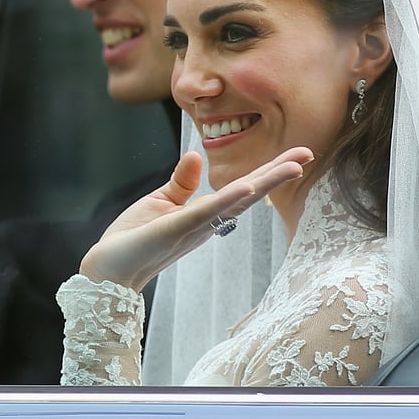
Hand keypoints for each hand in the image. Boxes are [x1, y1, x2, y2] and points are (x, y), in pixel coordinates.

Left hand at [79, 147, 313, 292]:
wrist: (109, 266)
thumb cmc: (135, 236)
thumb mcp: (161, 201)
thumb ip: (182, 182)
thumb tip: (195, 154)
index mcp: (207, 213)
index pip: (244, 187)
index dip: (270, 170)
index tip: (299, 154)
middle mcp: (208, 221)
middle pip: (250, 193)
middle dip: (279, 173)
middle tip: (309, 153)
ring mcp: (195, 226)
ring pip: (236, 202)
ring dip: (265, 184)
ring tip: (292, 166)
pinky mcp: (176, 228)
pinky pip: (205, 212)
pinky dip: (227, 200)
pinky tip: (247, 187)